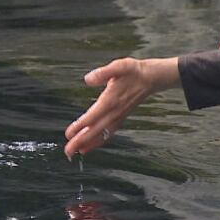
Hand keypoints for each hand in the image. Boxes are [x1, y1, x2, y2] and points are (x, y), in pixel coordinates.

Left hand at [64, 57, 179, 157]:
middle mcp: (115, 112)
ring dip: (88, 144)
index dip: (81, 126)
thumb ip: (103, 73)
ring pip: (102, 134)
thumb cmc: (134, 71)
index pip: (93, 116)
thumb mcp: (119, 66)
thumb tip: (88, 79)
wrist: (152, 78)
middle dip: (81, 141)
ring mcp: (118, 117)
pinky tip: (89, 146)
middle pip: (96, 130)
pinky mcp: (120, 118)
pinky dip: (98, 141)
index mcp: (112, 100)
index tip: (69, 134)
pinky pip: (108, 133)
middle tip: (68, 151)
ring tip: (75, 153)